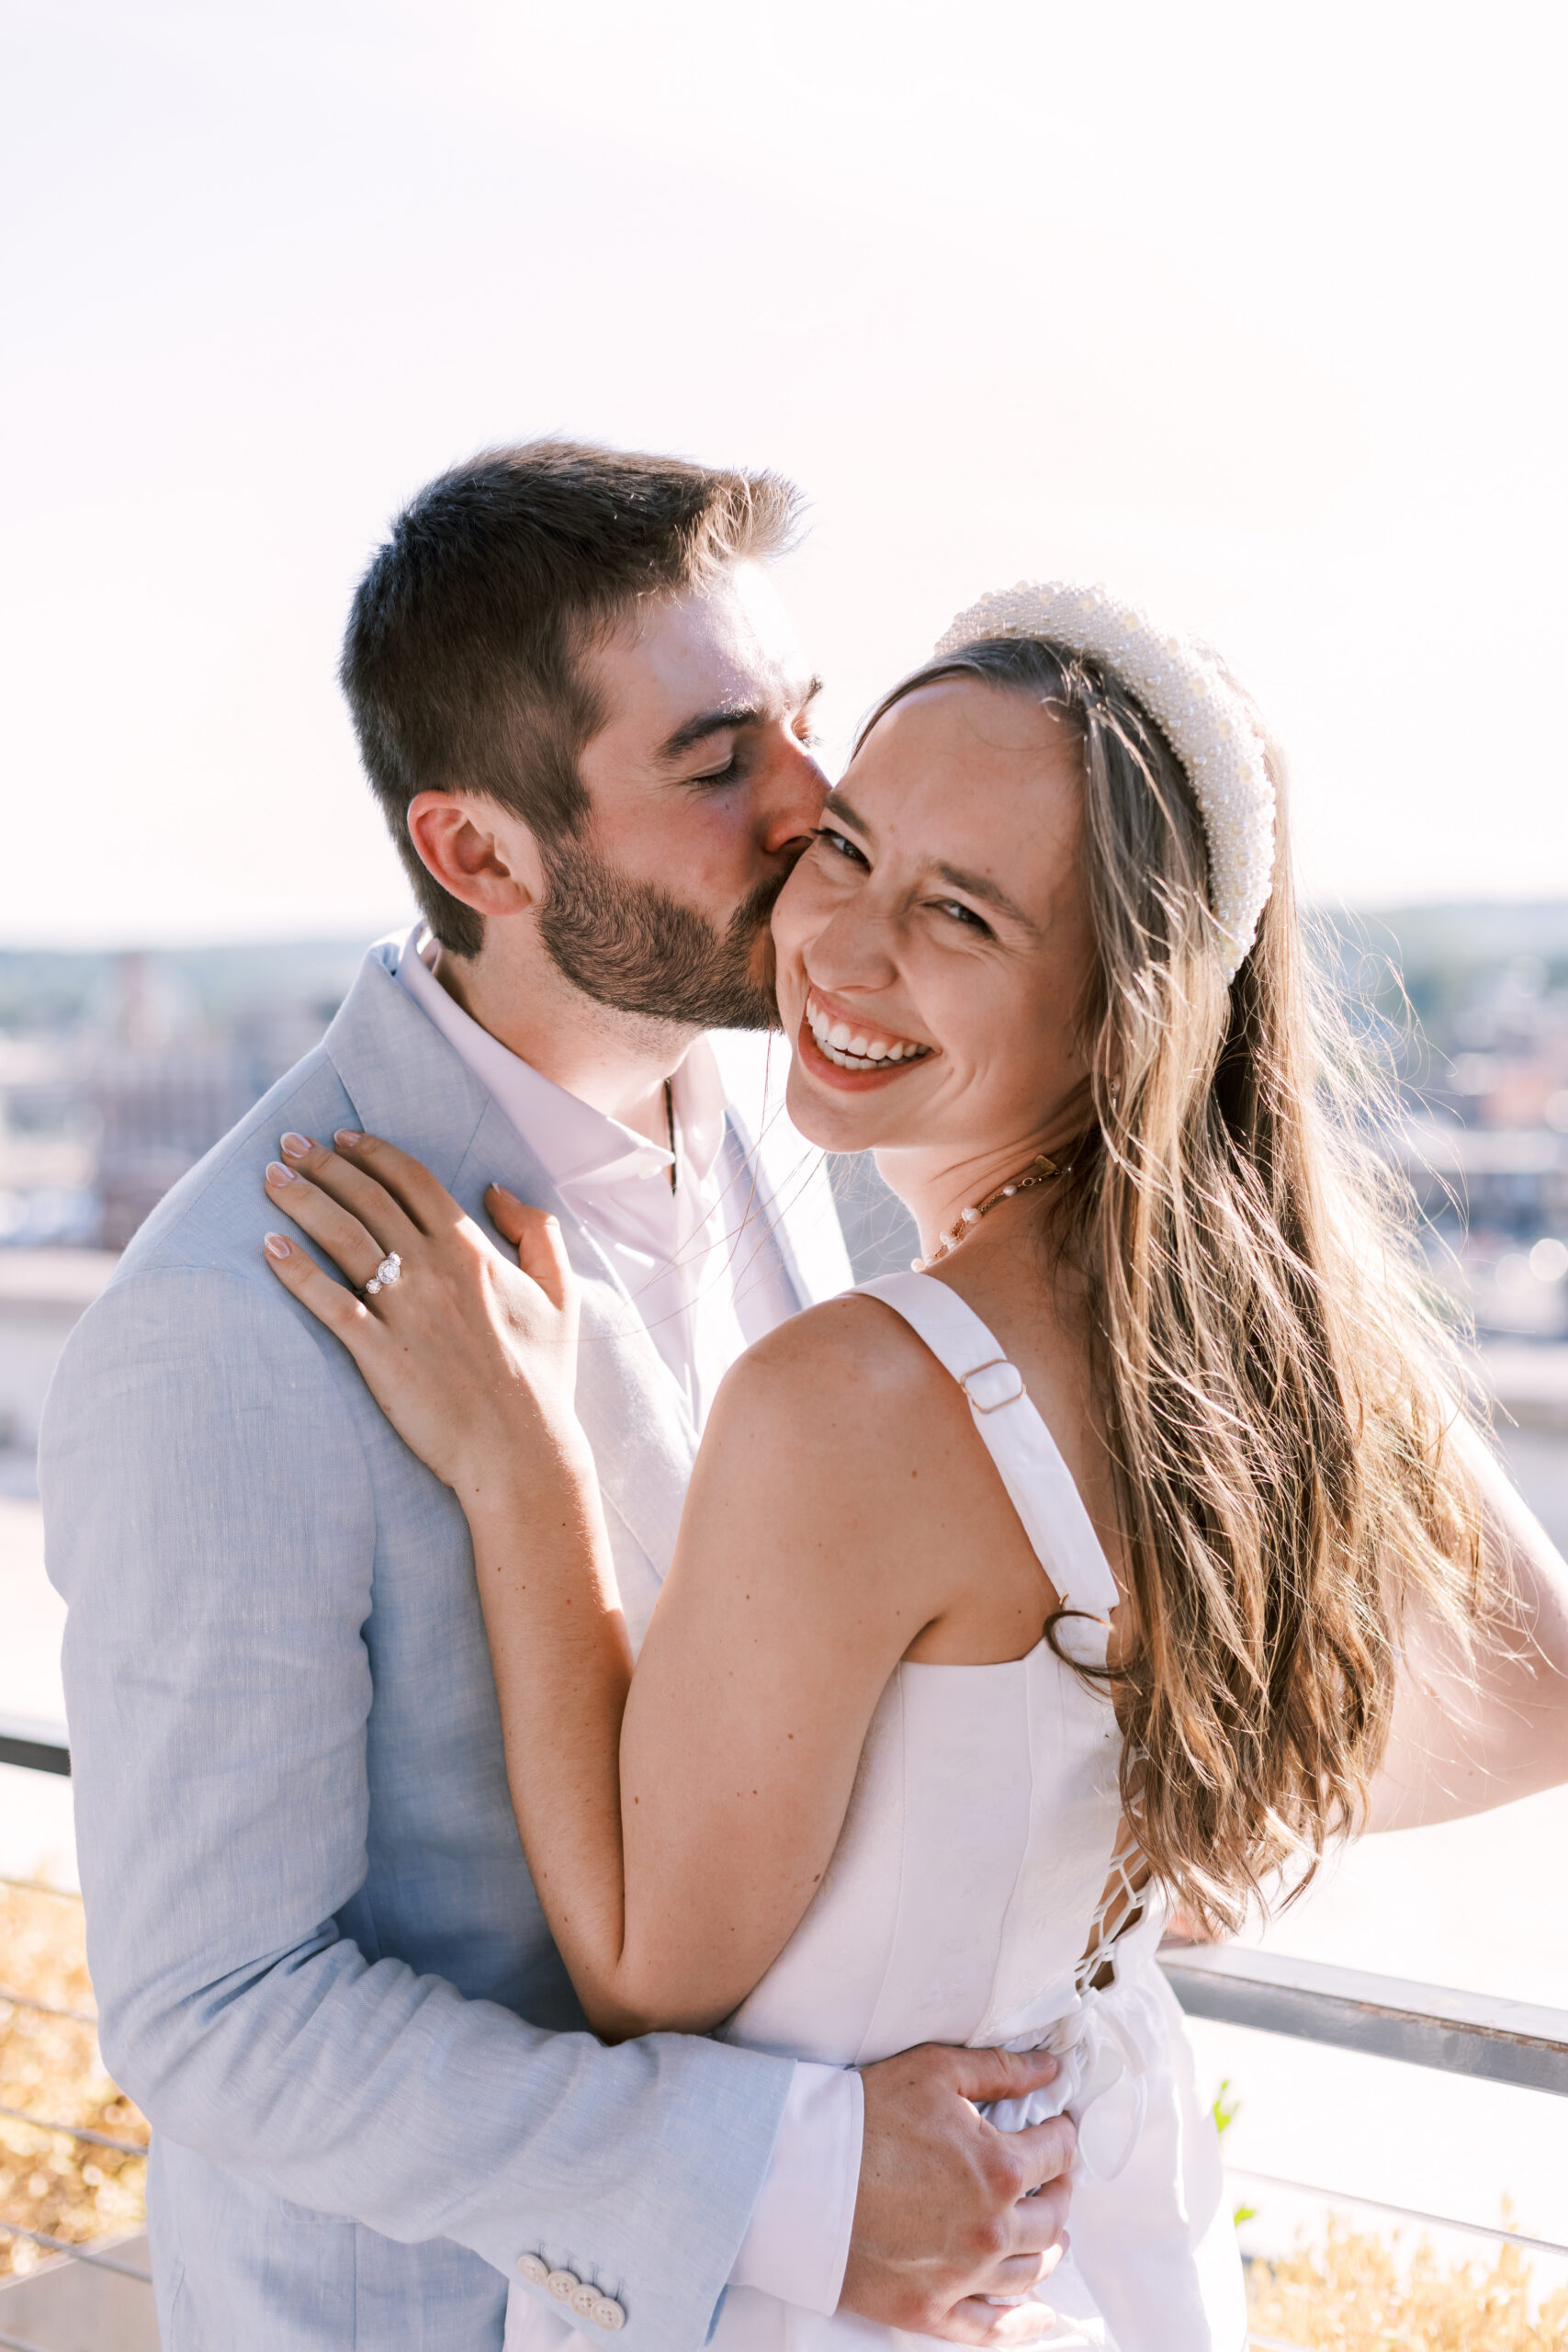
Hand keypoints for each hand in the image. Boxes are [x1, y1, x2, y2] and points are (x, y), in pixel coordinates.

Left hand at [261, 1130, 580, 1495]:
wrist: (523, 1449)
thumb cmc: (544, 1377)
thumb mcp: (562, 1294)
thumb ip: (537, 1233)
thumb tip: (497, 1190)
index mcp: (474, 1252)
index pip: (414, 1181)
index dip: (374, 1152)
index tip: (342, 1136)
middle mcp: (434, 1270)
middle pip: (368, 1198)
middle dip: (323, 1163)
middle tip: (289, 1141)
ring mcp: (404, 1311)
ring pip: (342, 1235)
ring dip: (302, 1199)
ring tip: (271, 1176)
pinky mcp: (379, 1353)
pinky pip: (328, 1301)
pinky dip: (296, 1270)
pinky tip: (269, 1246)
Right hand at [843, 2044, 1074, 2344]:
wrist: (797, 2172)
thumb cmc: (862, 2116)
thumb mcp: (935, 2072)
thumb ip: (1001, 2069)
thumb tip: (1051, 2069)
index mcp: (998, 2170)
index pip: (1057, 2154)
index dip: (1063, 2135)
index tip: (1058, 2127)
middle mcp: (989, 2230)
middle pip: (1052, 2217)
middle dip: (1061, 2190)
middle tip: (1056, 2177)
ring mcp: (961, 2277)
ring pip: (1030, 2271)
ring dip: (1049, 2249)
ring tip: (1051, 2233)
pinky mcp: (929, 2309)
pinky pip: (990, 2329)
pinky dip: (1021, 2324)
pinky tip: (1038, 2315)